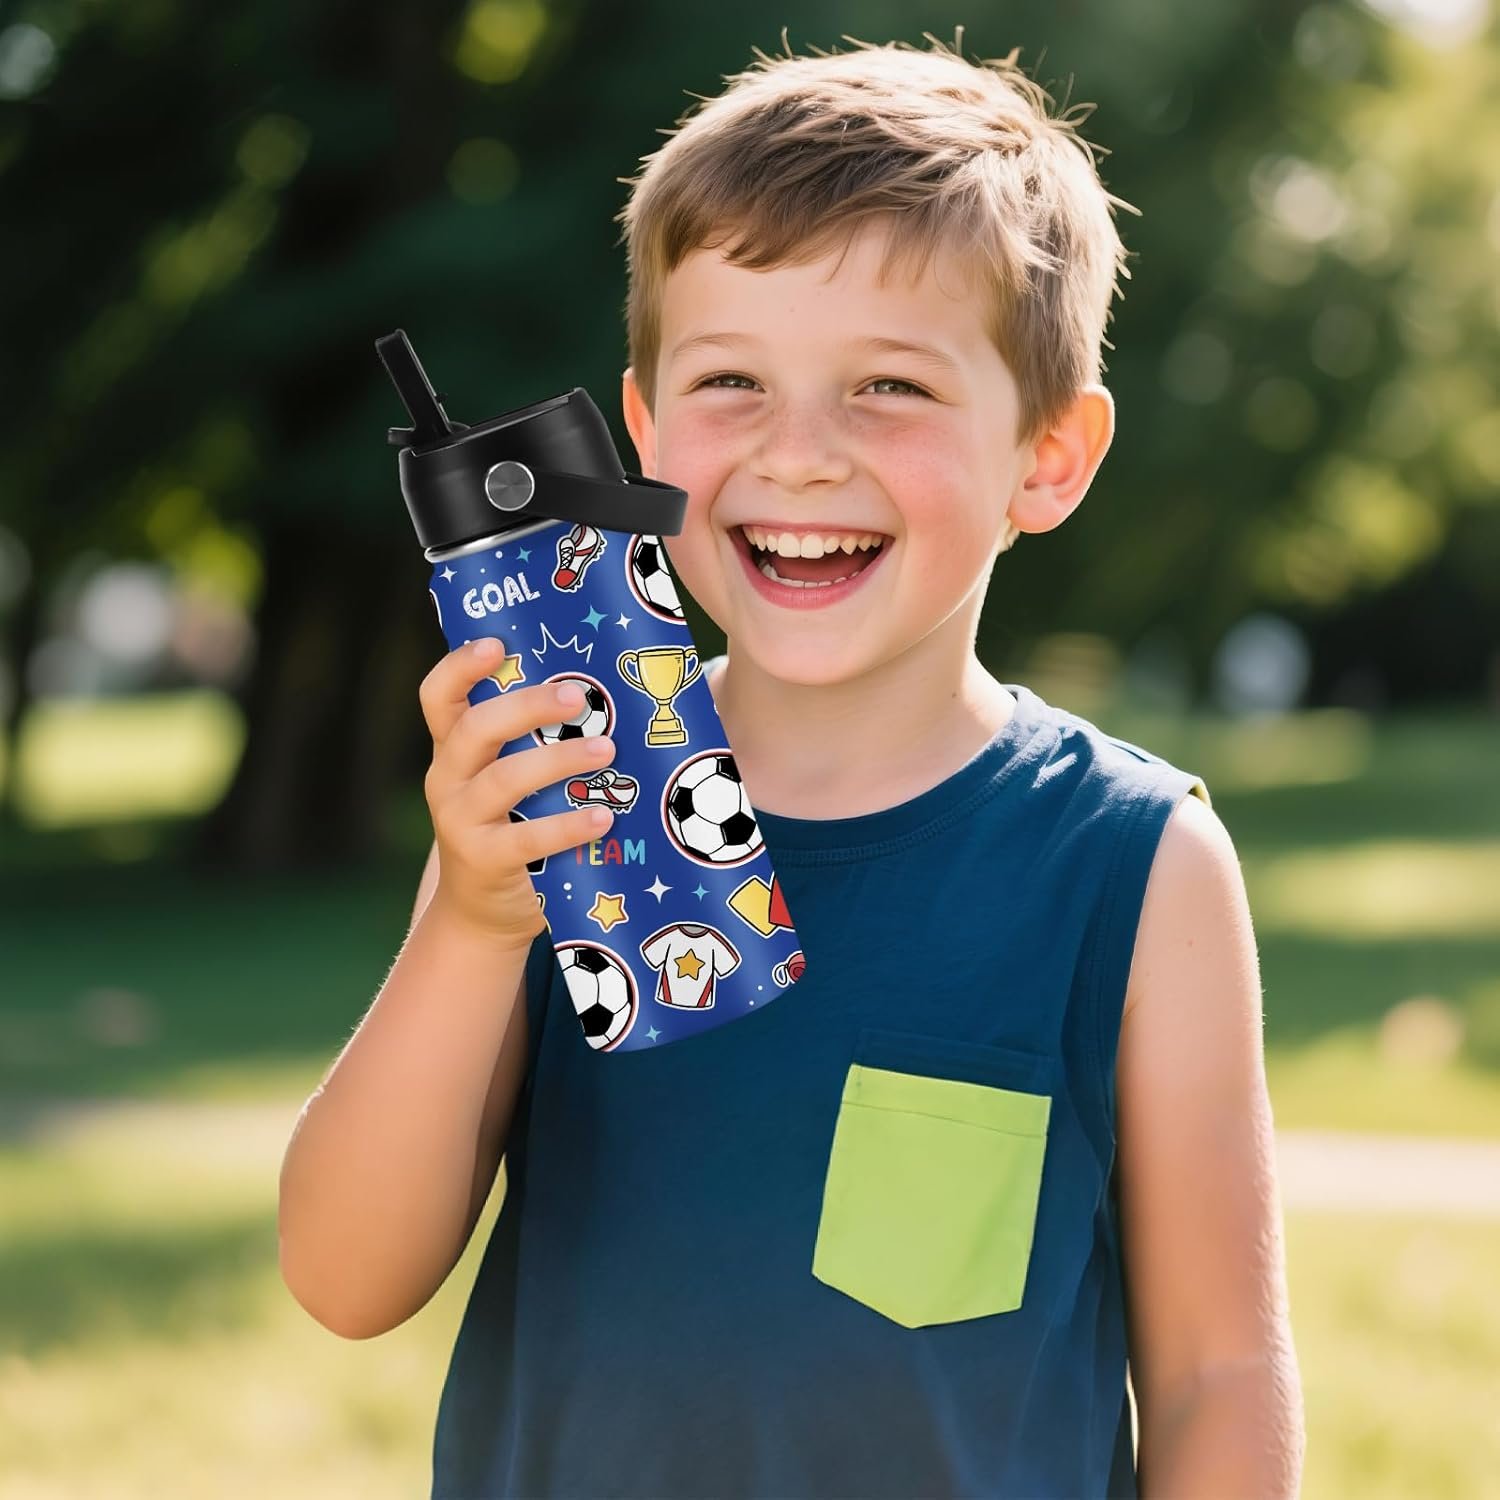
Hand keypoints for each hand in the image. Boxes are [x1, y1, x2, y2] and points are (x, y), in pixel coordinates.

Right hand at [418, 638, 616, 949]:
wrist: (486, 911)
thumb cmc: (513, 826)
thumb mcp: (509, 779)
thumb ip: (534, 742)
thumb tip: (605, 695)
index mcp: (452, 749)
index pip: (438, 697)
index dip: (460, 667)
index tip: (495, 643)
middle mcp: (447, 779)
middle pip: (476, 728)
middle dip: (527, 707)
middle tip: (579, 697)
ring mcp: (460, 821)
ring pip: (504, 780)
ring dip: (558, 760)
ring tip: (606, 752)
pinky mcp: (484, 861)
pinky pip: (526, 839)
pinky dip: (567, 826)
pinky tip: (603, 817)